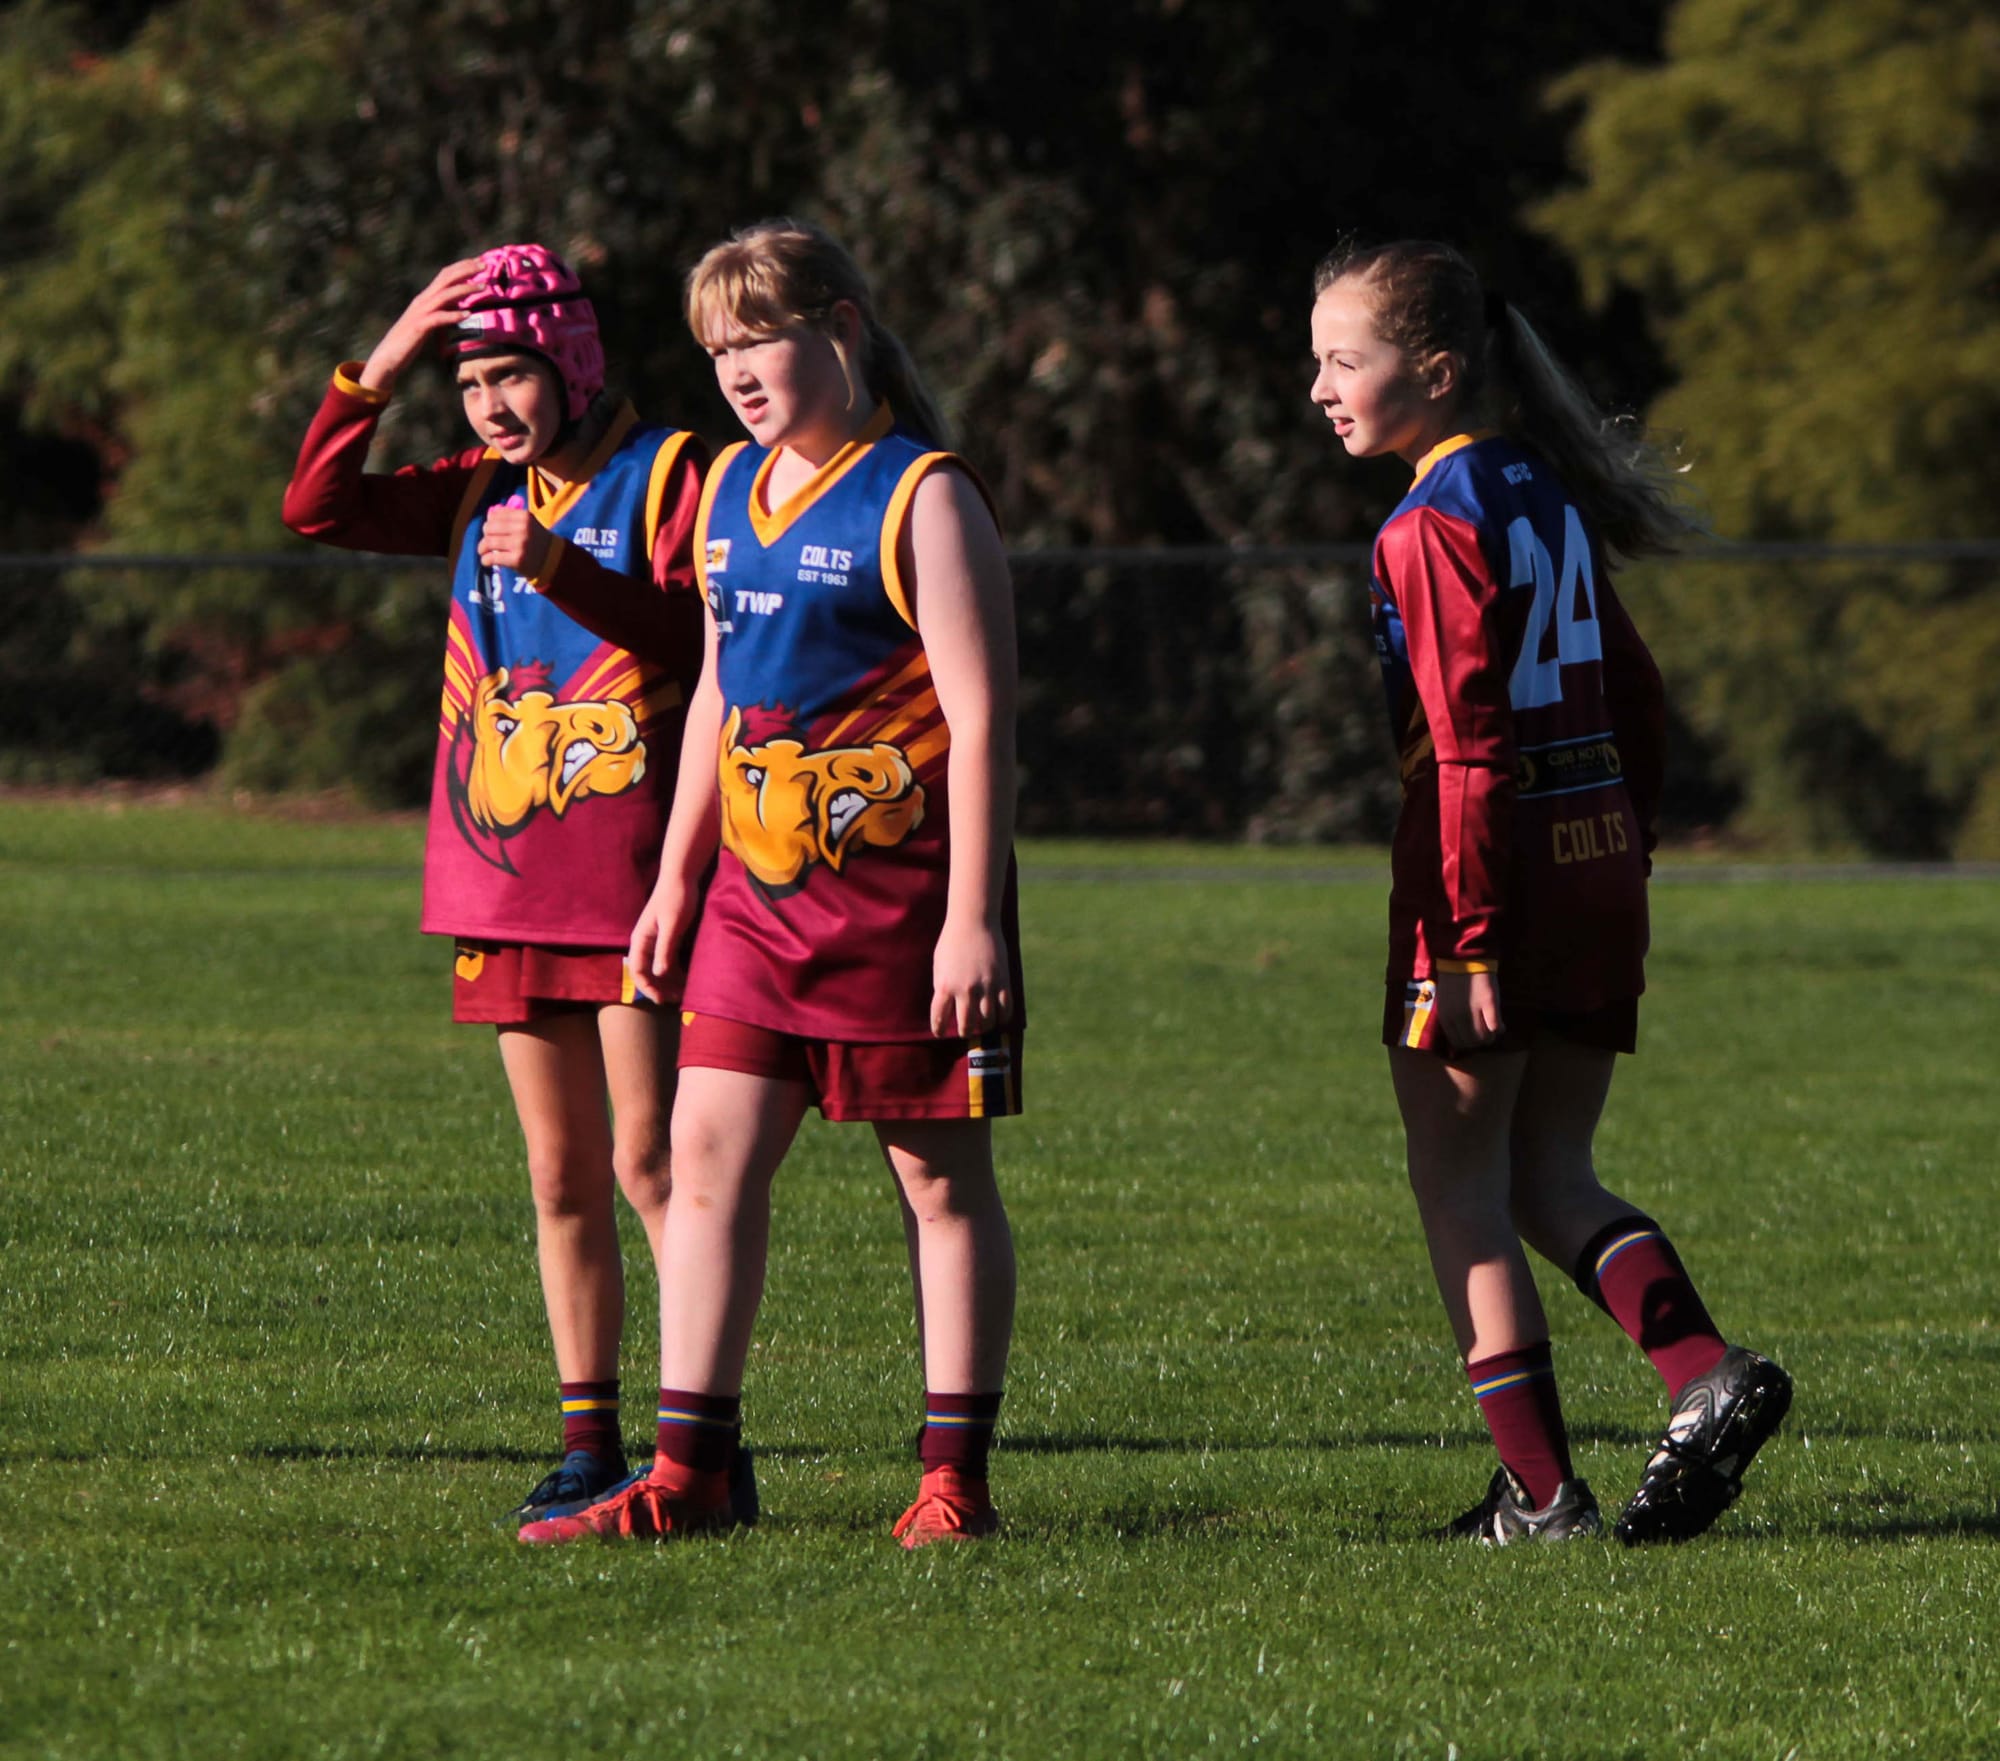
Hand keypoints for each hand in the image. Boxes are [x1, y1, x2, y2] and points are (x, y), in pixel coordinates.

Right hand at [357, 258, 485, 392]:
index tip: (481, 262)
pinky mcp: (418, 327)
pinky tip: (467, 315)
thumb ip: (443, 313)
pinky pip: (438, 318)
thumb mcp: (430, 323)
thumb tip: (461, 309)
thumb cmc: (409, 342)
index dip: (462, 267)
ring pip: (444, 295)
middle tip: (485, 265)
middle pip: (446, 278)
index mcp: (425, 299)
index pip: (445, 276)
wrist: (387, 357)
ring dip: (465, 289)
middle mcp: (422, 301)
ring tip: (483, 287)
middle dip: (466, 269)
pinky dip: (453, 315)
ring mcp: (420, 313)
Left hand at [477, 502, 551, 579]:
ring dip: (482, 548)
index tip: (491, 532)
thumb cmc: (537, 540)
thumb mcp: (528, 523)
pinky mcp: (517, 559)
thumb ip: (509, 517)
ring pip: (489, 542)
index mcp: (524, 516)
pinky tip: (487, 561)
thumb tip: (489, 515)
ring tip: (483, 552)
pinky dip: (485, 560)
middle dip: (485, 535)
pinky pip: (492, 558)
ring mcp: (519, 544)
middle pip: (489, 528)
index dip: (490, 523)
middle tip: (487, 542)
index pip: (495, 516)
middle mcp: (522, 529)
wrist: (553, 560)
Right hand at [628, 879, 696, 1004]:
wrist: (682, 876)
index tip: (662, 1000)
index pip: (637, 970)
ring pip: (659, 968)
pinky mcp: (668, 937)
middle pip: (648, 972)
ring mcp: (656, 940)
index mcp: (641, 939)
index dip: (648, 988)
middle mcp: (645, 942)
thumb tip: (659, 973)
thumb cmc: (676, 898)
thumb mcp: (672, 925)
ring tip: (685, 993)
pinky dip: (676, 971)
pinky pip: (669, 960)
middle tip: (678, 1000)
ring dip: (669, 982)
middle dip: (660, 988)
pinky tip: (688, 978)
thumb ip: (665, 948)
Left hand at [930, 915, 1011, 1038]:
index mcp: (945, 986)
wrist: (974, 921)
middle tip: (966, 1030)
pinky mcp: (1003, 982)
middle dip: (965, 1031)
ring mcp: (986, 987)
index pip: (939, 1019)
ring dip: (984, 1026)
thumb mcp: (940, 966)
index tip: (940, 1032)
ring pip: (987, 1021)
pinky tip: (998, 1016)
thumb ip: (943, 988)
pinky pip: (1005, 1010)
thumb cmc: (952, 942)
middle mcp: (965, 990)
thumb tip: (947, 1009)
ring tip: (982, 1024)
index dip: (939, 1029)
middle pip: (966, 1025)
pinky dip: (1002, 1018)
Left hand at [1434, 968, 1503, 1048]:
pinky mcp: (1488, 1002)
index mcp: (1445, 1017)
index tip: (1474, 1039)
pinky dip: (1499, 1028)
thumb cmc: (1454, 980)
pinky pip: (1495, 1026)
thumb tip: (1461, 1037)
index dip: (1467, 1043)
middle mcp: (1457, 1017)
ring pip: (1484, 1037)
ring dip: (1491, 1036)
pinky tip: (1501, 1024)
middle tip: (1487, 1034)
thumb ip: (1451, 1018)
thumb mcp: (1446, 1002)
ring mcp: (1473, 1010)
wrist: (1464, 958)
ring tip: (1494, 1030)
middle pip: (1472, 1043)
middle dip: (1480, 1042)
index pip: (1457, 1042)